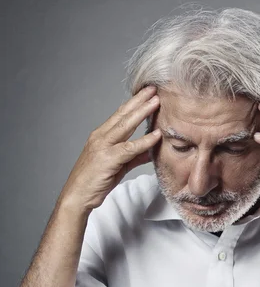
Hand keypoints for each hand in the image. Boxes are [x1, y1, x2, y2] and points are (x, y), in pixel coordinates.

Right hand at [58, 86, 160, 213]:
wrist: (77, 197)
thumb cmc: (95, 182)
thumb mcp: (118, 166)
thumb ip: (134, 156)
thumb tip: (151, 150)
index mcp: (101, 136)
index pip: (119, 115)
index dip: (133, 103)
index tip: (146, 93)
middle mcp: (101, 137)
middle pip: (123, 114)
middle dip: (139, 100)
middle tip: (153, 89)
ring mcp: (103, 147)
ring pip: (126, 125)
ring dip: (142, 112)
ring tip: (156, 102)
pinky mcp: (108, 159)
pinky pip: (130, 148)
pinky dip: (144, 141)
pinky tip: (156, 135)